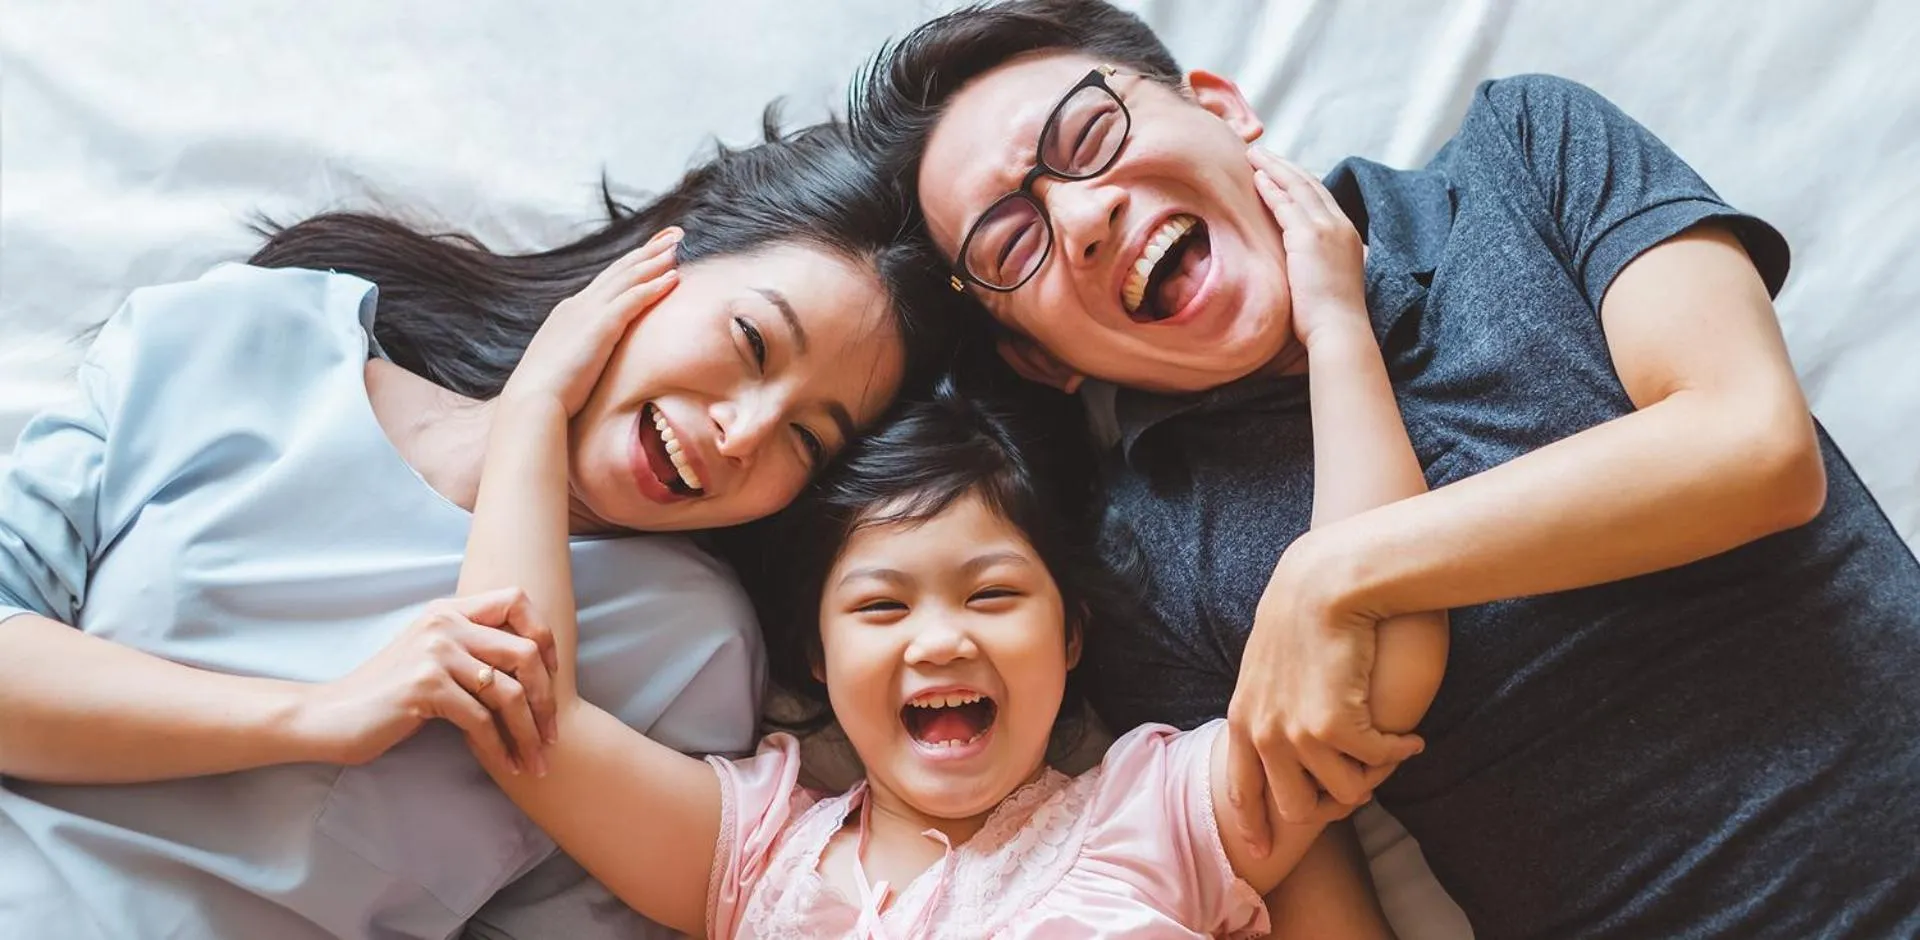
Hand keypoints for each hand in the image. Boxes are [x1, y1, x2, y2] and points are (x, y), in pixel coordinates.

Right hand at [298, 587, 559, 774]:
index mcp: (449, 610)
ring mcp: (435, 653)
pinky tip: (507, 767)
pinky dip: (500, 748)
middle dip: (547, 699)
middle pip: (526, 652)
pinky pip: (481, 719)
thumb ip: (470, 650)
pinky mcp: (425, 687)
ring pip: (510, 691)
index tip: (553, 675)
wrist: (330, 717)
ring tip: (536, 762)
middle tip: (552, 735)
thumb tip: (532, 667)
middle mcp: (445, 623)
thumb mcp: (431, 658)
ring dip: (529, 733)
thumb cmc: (386, 695)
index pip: (516, 600)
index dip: (544, 635)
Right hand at [501, 227, 681, 414]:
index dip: (631, 264)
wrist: (531, 401)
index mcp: (570, 312)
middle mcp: (578, 305)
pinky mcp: (600, 326)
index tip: (651, 251)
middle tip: (674, 234)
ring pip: (628, 277)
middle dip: (648, 250)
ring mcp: (588, 312)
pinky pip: (633, 299)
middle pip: (620, 270)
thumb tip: (592, 360)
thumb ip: (580, 352)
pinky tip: (674, 277)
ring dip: (655, 260)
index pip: (606, 281)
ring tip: (678, 245)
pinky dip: (654, 286)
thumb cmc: (547, 393)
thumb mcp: (565, 363)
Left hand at [1223, 534, 1423, 855]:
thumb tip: (1277, 734)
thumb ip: (1266, 702)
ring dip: (1372, 777)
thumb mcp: (1265, 663)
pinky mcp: (1335, 727)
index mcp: (1241, 719)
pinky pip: (1376, 763)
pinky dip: (1399, 752)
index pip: (1241, 790)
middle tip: (1362, 785)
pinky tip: (1412, 739)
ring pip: (1344, 793)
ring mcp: (1296, 734)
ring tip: (1390, 752)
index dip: (1255, 824)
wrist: (1324, 581)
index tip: (1264, 851)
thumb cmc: (1301, 612)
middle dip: (1332, 803)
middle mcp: (1263, 735)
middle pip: (1296, 808)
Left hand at [1247, 147, 1369, 349]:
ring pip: (1297, 187)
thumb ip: (1321, 262)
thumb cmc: (1331, 317)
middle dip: (1284, 165)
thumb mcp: (1331, 279)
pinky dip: (1271, 188)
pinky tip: (1255, 178)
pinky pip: (1286, 205)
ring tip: (1253, 155)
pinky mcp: (1308, 238)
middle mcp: (1340, 225)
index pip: (1321, 196)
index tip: (1280, 170)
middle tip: (1262, 152)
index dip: (1299, 180)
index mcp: (1347, 233)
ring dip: (1274, 168)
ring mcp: (1326, 229)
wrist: (1339, 330)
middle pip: (1310, 184)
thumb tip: (1305, 263)